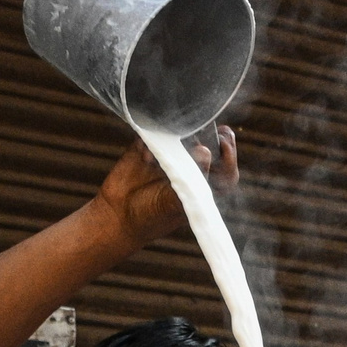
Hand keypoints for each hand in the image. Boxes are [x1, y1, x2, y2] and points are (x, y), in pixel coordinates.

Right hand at [94, 125, 240, 245]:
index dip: (229, 152)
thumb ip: (189, 181)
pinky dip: (152, 138)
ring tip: (167, 149)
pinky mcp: (149, 145)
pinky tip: (144, 158)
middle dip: (209, 133)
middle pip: (210, 141)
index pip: (226, 165)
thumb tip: (205, 151)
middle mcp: (191, 166)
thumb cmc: (151, 216)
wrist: (117, 216)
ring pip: (183, 131)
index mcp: (205, 184)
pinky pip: (154, 130)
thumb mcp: (172, 203)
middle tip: (204, 130)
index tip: (223, 141)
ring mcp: (171, 154)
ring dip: (178, 133)